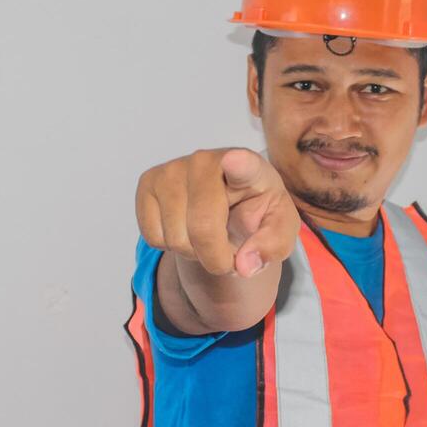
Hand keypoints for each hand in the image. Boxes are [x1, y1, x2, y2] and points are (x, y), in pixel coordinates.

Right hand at [135, 148, 299, 278]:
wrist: (227, 202)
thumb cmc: (255, 211)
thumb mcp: (278, 230)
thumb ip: (272, 246)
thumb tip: (244, 265)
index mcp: (249, 167)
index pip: (243, 165)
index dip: (238, 165)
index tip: (234, 161)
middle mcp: (206, 161)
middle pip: (203, 227)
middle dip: (216, 258)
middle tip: (228, 255)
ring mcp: (173, 168)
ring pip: (175, 237)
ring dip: (192, 253)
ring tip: (206, 237)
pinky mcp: (148, 182)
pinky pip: (152, 236)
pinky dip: (169, 246)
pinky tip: (184, 228)